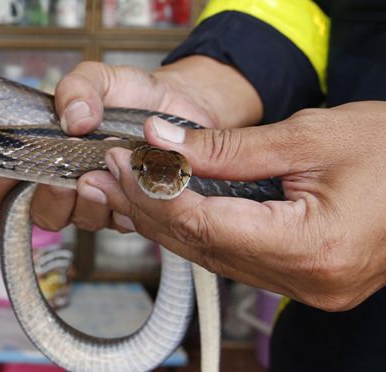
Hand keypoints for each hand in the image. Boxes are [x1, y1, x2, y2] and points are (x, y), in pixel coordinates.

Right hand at [0, 56, 261, 230]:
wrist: (186, 108)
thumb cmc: (136, 94)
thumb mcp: (102, 79)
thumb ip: (79, 89)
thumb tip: (73, 119)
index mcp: (47, 149)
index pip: (5, 180)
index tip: (3, 186)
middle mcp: (67, 180)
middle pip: (41, 211)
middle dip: (54, 198)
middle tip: (71, 176)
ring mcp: (98, 198)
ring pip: (80, 220)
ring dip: (94, 201)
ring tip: (113, 170)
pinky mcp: (129, 211)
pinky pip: (119, 222)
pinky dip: (126, 204)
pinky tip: (137, 180)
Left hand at [80, 101, 385, 310]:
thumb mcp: (308, 136)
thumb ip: (227, 147)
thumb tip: (163, 141)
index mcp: (313, 247)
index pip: (205, 224)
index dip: (155, 192)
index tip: (125, 162)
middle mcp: (307, 281)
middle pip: (201, 247)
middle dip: (150, 208)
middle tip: (115, 172)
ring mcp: (306, 288)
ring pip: (213, 258)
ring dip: (169, 222)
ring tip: (132, 186)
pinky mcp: (304, 280)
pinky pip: (236, 259)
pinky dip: (201, 232)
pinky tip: (174, 207)